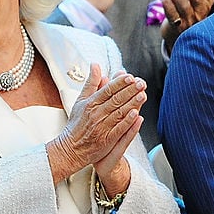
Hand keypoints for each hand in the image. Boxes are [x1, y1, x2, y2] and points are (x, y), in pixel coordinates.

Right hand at [47, 64, 144, 185]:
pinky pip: (119, 129)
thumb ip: (91, 83)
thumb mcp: (80, 101)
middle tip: (141, 83)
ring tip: (142, 94)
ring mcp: (101, 127)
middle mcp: (96, 114)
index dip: (119, 83)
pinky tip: (136, 114)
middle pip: (115, 100)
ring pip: (119, 113)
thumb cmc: (77, 124)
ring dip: (132, 103)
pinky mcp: (106, 140)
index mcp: (90, 103)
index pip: (107, 90)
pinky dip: (128, 121)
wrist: (70, 148)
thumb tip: (95, 65)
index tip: (130, 76)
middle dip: (130, 91)